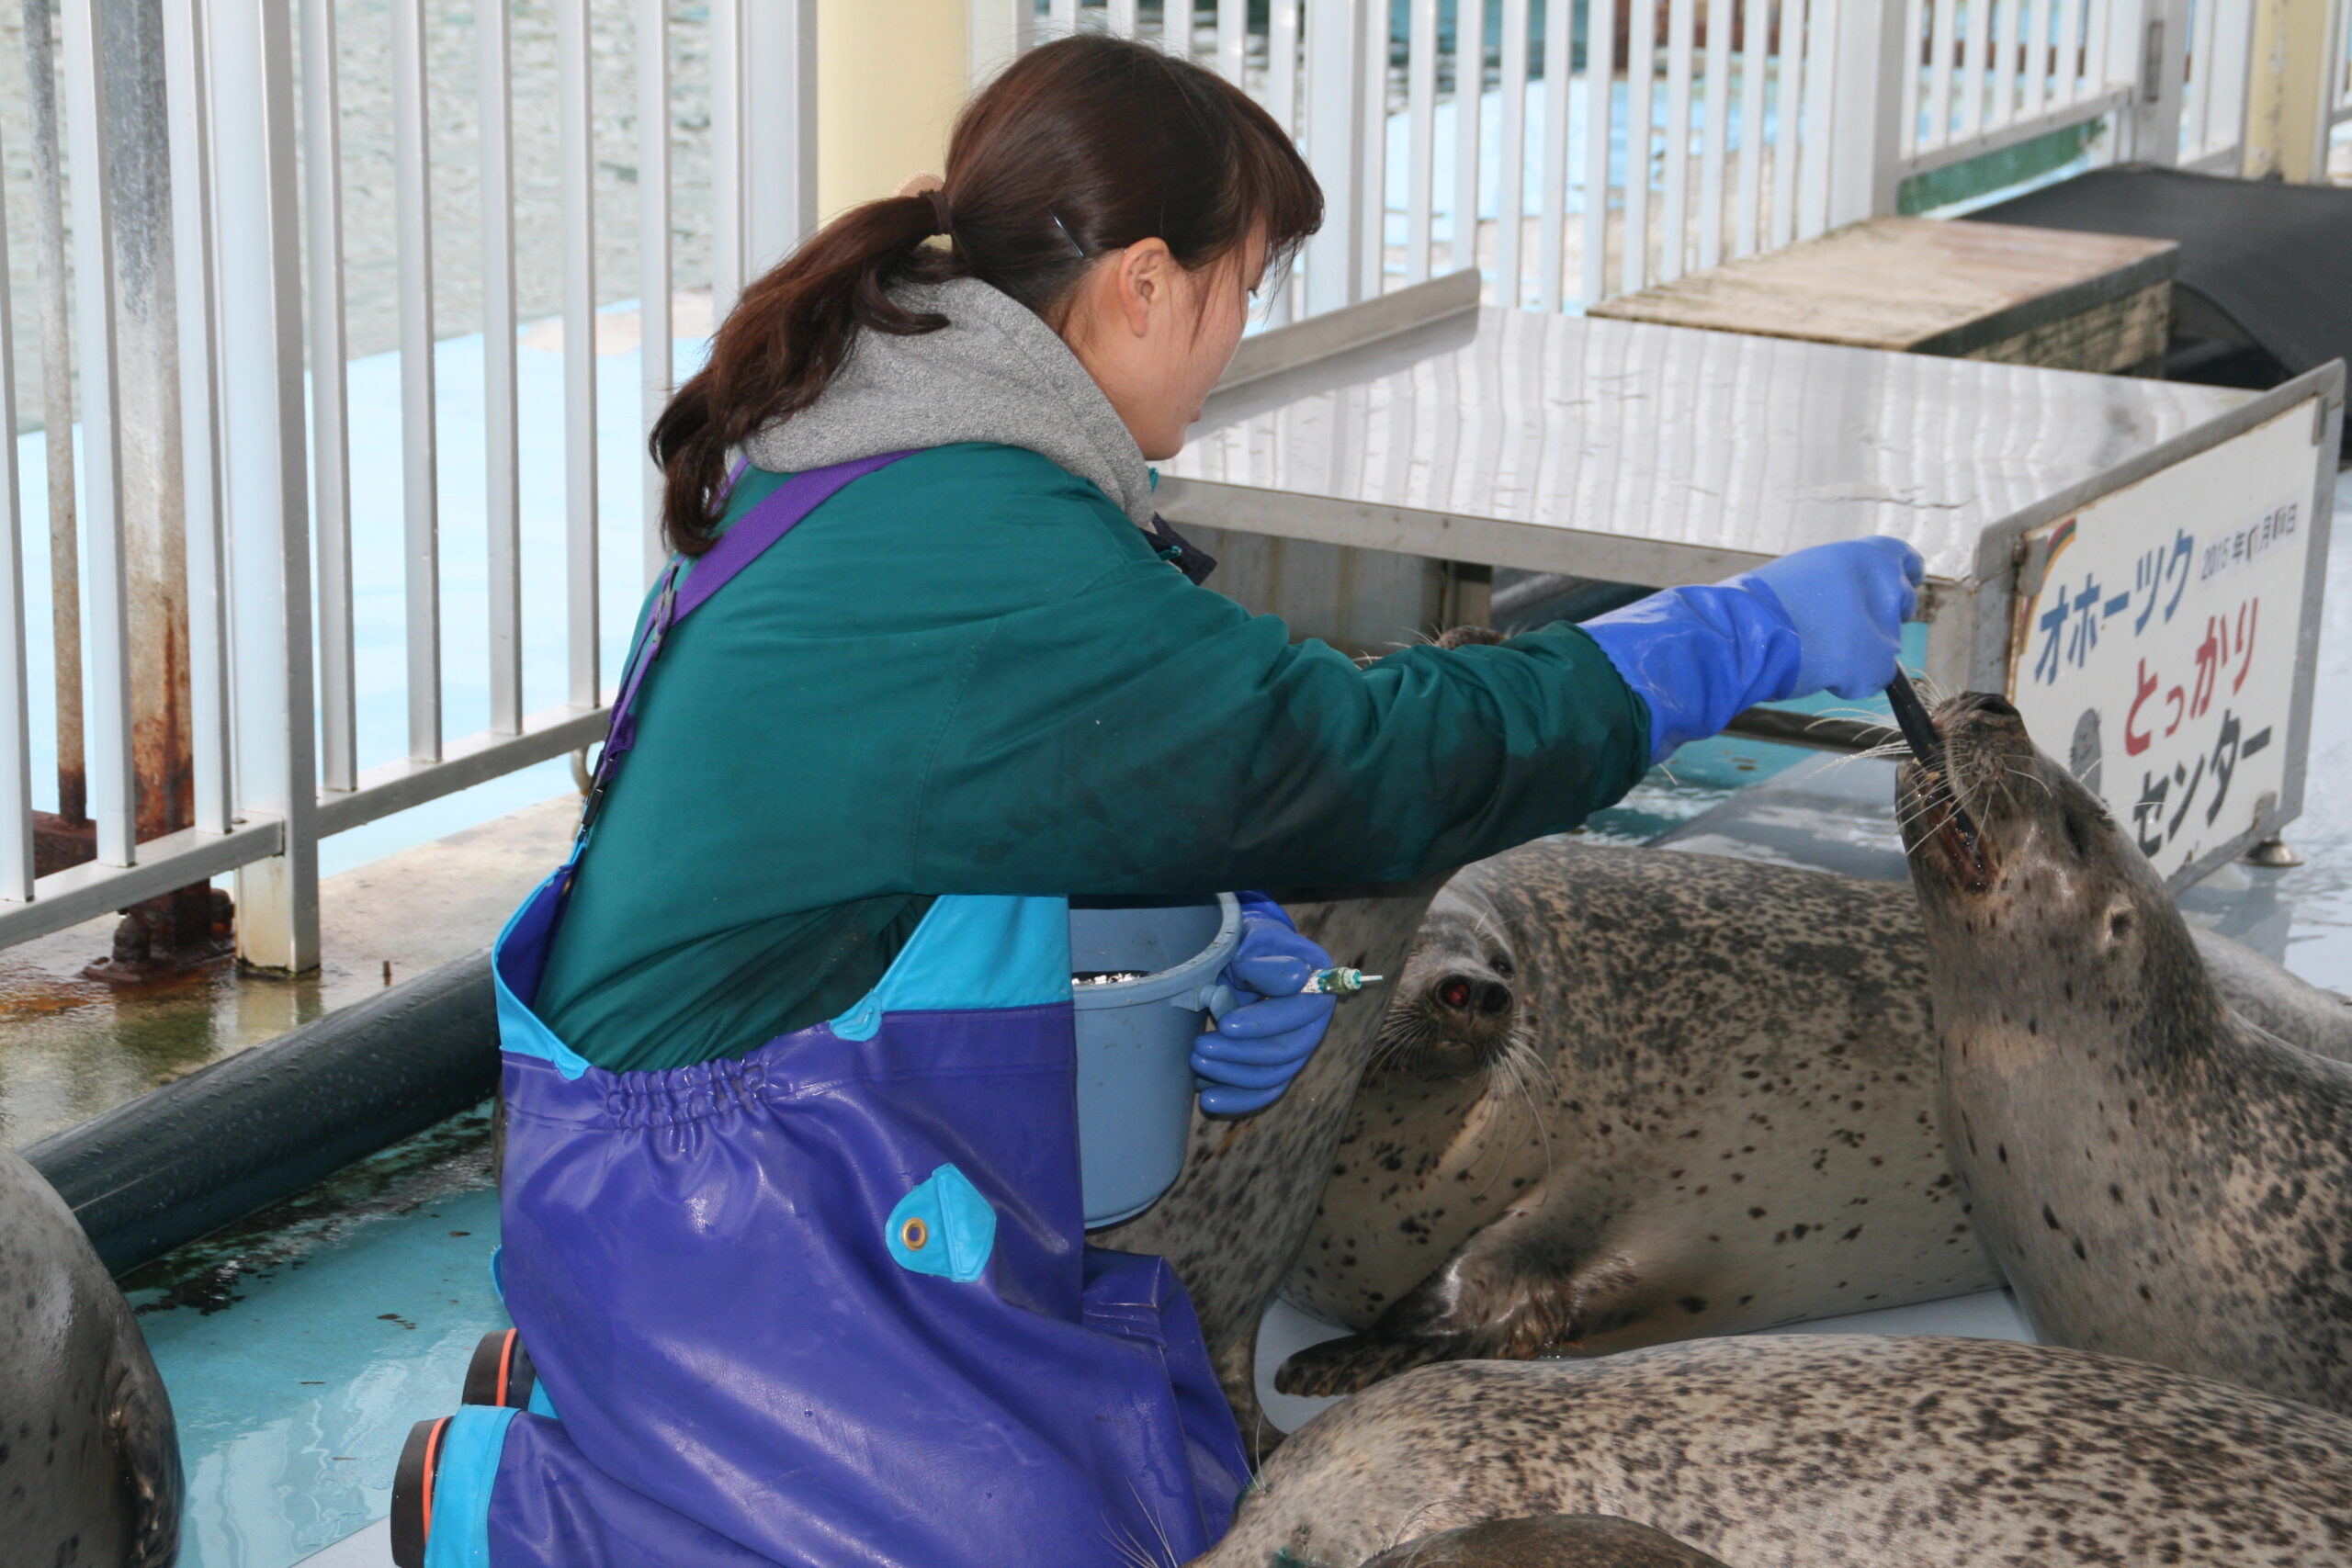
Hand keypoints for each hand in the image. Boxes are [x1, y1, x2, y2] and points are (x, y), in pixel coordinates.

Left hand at [1192, 907, 1335, 1115]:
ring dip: (1233, 1075)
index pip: (1300, 1010)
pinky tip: (1206, 1097)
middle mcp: (1315, 1020)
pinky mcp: (1280, 1066)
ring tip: (1196, 1061)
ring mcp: (1299, 1046)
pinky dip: (1237, 1099)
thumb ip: (1269, 961)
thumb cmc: (1249, 945)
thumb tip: (1297, 978)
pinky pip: (1265, 1091)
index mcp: (1318, 982)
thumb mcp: (1254, 941)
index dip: (1265, 1022)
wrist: (1245, 957)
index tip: (1225, 1024)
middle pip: (1288, 1050)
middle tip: (1200, 1046)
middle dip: (1241, 1053)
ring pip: (1275, 1075)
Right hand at [1582, 534, 1922, 761]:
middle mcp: (1883, 586)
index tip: (1904, 582)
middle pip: (1902, 603)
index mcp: (1864, 555)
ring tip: (1817, 651)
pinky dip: (1849, 679)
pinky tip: (1819, 671)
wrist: (1747, 633)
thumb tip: (1845, 601)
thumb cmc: (1763, 601)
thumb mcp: (1806, 571)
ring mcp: (1884, 627)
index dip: (1904, 574)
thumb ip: (1839, 581)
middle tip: (1845, 628)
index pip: (1905, 559)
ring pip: (1884, 644)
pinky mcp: (1877, 664)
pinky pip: (1872, 677)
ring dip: (1860, 650)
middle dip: (1881, 616)